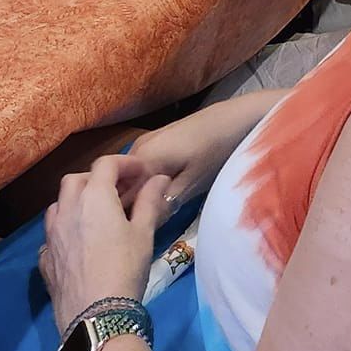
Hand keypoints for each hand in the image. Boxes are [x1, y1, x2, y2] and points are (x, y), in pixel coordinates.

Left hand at [40, 153, 170, 329]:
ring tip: (94, 214)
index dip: (125, 163)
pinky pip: (51, 234)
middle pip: (76, 179)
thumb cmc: (125, 269)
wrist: (96, 316)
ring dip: (75, 201)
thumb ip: (150, 201)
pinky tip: (78, 243)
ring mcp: (51, 235)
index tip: (141, 174)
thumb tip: (159, 178)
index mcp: (94, 197)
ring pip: (58, 204)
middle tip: (117, 191)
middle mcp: (67, 209)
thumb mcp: (144, 233)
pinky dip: (64, 229)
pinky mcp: (44, 259)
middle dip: (96, 178)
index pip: (106, 164)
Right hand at [110, 102, 259, 214]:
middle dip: (128, 207)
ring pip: (129, 177)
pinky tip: (158, 195)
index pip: (117, 197)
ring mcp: (144, 143)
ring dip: (137, 195)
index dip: (124, 217)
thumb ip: (162, 204)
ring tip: (150, 214)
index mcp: (141, 160)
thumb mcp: (191, 184)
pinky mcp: (154, 141)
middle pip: (120, 186)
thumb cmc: (215, 151)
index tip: (134, 233)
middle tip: (144, 226)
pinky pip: (139, 168)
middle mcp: (135, 149)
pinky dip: (143, 183)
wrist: (233, 118)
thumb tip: (140, 224)